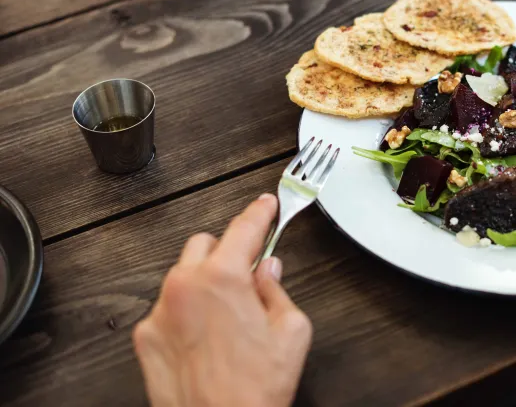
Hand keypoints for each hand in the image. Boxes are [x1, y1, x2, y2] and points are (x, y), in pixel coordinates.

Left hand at [132, 194, 311, 406]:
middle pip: (204, 244)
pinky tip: (205, 339)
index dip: (259, 212)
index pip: (244, 228)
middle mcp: (184, 287)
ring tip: (227, 317)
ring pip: (182, 276)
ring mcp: (160, 312)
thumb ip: (278, 290)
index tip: (265, 205)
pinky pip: (167, 309)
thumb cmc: (255, 389)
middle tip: (248, 275)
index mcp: (223, 278)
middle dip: (227, 252)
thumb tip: (267, 271)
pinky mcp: (145, 338)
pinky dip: (185, 313)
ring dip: (204, 283)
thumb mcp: (291, 331)